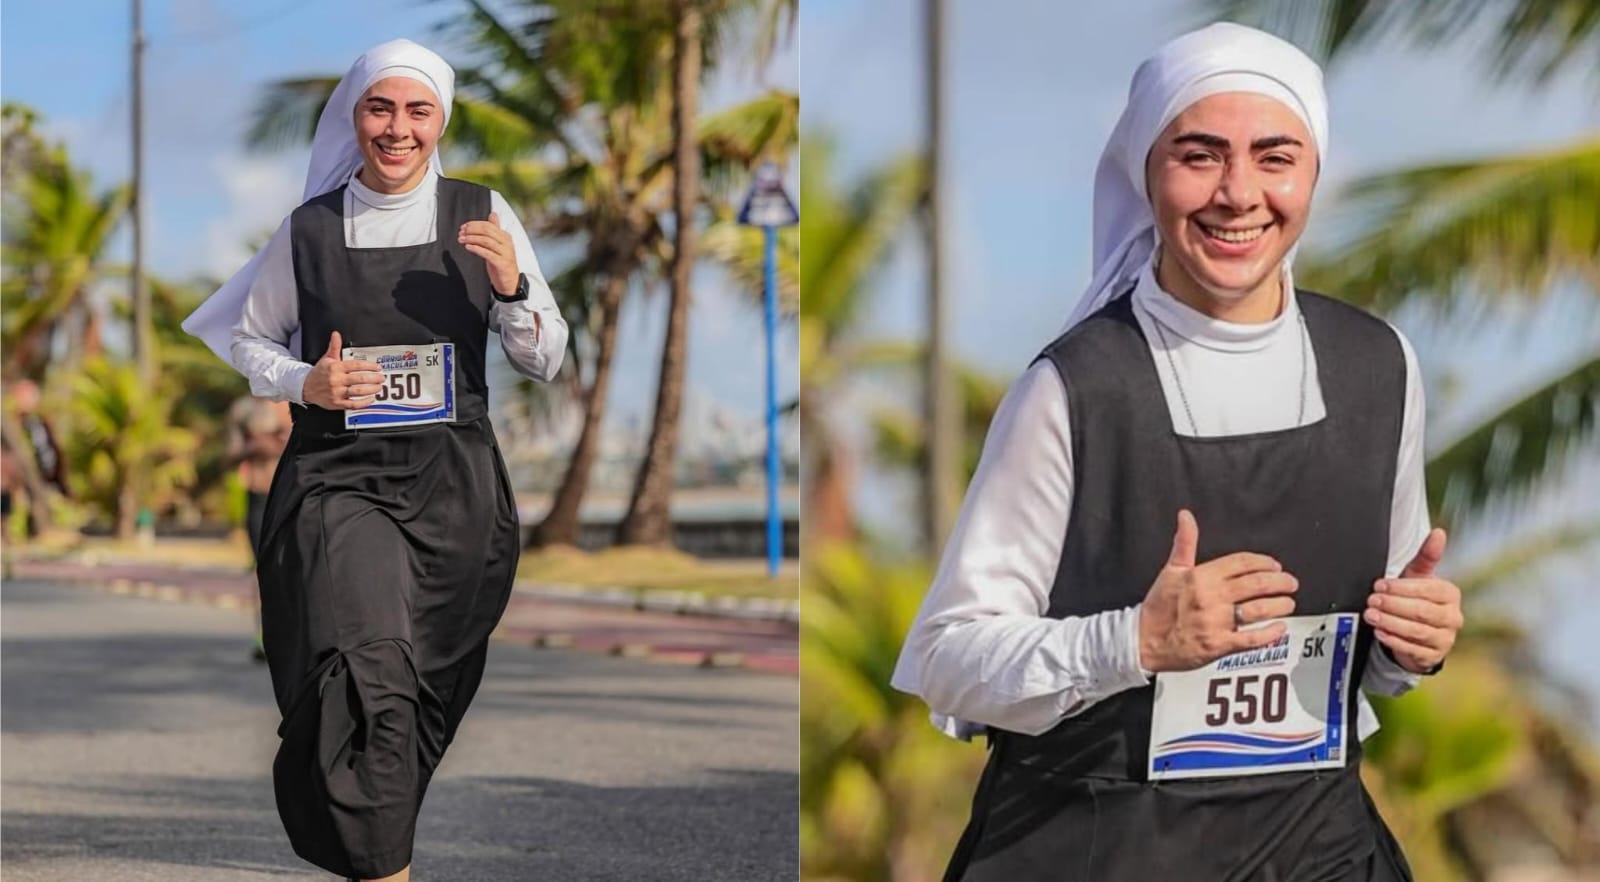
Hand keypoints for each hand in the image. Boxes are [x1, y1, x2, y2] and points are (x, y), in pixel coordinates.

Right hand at [301, 331, 384, 410]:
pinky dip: (364, 402)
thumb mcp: (327, 358)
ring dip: (371, 389)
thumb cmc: (319, 373)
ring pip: (358, 391)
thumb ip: (334, 346)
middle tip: (381, 378)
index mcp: (335, 367)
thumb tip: (336, 334)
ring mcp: (337, 392)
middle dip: (374, 378)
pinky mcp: (337, 403)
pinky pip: (353, 404)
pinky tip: (371, 399)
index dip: (369, 366)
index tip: (377, 367)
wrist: (305, 387)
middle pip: (359, 379)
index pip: (356, 365)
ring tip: (379, 387)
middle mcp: (336, 380)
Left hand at [459, 211, 518, 295]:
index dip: (474, 224)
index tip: (463, 227)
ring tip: (462, 239)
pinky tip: (468, 247)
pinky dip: (476, 248)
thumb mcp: (499, 244)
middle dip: (472, 230)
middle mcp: (507, 243)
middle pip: (487, 231)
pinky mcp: (502, 263)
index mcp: (505, 236)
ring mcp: (505, 253)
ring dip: (471, 238)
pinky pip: (487, 253)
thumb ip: (495, 229)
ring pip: (486, 241)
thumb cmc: (502, 262)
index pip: (489, 225)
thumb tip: (493, 214)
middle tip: (461, 232)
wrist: (510, 282)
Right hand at [1138, 509, 1299, 672]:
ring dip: (1280, 605)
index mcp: (1201, 576)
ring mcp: (1216, 621)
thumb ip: (1184, 543)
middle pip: (1256, 584)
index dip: (1263, 562)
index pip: (1241, 563)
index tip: (1274, 565)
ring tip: (1288, 603)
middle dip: (1280, 582)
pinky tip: (1279, 628)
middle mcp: (1211, 597)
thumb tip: (1186, 516)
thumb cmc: (1158, 607)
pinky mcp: (1219, 645)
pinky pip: (1251, 639)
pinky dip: (1270, 633)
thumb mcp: (1170, 570)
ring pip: (1258, 609)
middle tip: (1290, 582)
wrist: (1144, 641)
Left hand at [1365, 528, 1461, 673]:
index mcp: (1449, 594)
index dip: (1401, 588)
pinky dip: (1394, 641)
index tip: (1379, 585)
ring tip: (1371, 615)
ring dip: (1391, 623)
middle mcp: (1452, 617)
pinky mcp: (1433, 656)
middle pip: (1421, 611)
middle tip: (1372, 600)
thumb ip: (1426, 556)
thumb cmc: (1417, 598)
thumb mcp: (1418, 577)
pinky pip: (1413, 649)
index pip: (1427, 590)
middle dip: (1393, 605)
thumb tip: (1439, 532)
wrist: (1418, 632)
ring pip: (1417, 631)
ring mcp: (1445, 638)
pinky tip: (1380, 633)